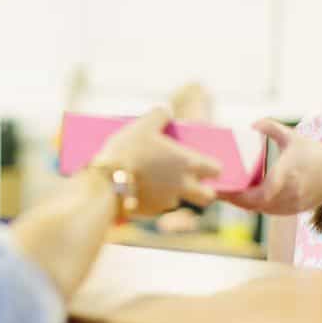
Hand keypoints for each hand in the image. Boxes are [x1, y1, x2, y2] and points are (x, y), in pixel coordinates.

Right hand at [93, 108, 221, 216]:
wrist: (104, 183)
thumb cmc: (128, 151)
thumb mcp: (144, 123)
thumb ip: (160, 114)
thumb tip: (166, 110)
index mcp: (187, 163)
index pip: (217, 170)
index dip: (212, 167)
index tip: (204, 163)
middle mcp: (183, 186)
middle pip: (208, 196)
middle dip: (203, 190)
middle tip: (190, 180)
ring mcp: (168, 202)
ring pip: (181, 201)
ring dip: (175, 193)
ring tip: (157, 180)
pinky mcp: (151, 212)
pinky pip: (159, 207)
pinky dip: (154, 199)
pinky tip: (140, 188)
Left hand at [221, 119, 321, 215]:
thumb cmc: (316, 154)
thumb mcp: (293, 137)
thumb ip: (271, 127)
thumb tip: (251, 124)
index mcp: (287, 174)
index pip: (262, 192)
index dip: (242, 194)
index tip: (224, 187)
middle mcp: (289, 193)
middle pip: (254, 204)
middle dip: (234, 198)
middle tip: (215, 189)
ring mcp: (291, 205)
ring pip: (259, 209)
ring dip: (241, 203)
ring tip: (224, 193)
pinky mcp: (292, 211)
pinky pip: (267, 211)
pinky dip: (253, 205)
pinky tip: (241, 198)